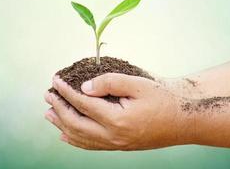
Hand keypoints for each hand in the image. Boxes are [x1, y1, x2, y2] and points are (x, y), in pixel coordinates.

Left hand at [44, 73, 194, 149]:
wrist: (182, 121)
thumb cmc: (163, 100)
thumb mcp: (138, 85)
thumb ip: (110, 83)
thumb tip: (85, 87)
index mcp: (117, 119)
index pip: (82, 104)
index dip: (66, 91)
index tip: (55, 81)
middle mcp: (113, 136)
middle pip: (76, 123)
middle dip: (58, 107)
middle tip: (47, 95)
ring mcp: (115, 145)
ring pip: (80, 137)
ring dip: (62, 124)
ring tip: (49, 114)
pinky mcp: (119, 147)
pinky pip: (91, 146)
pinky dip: (75, 140)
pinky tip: (67, 135)